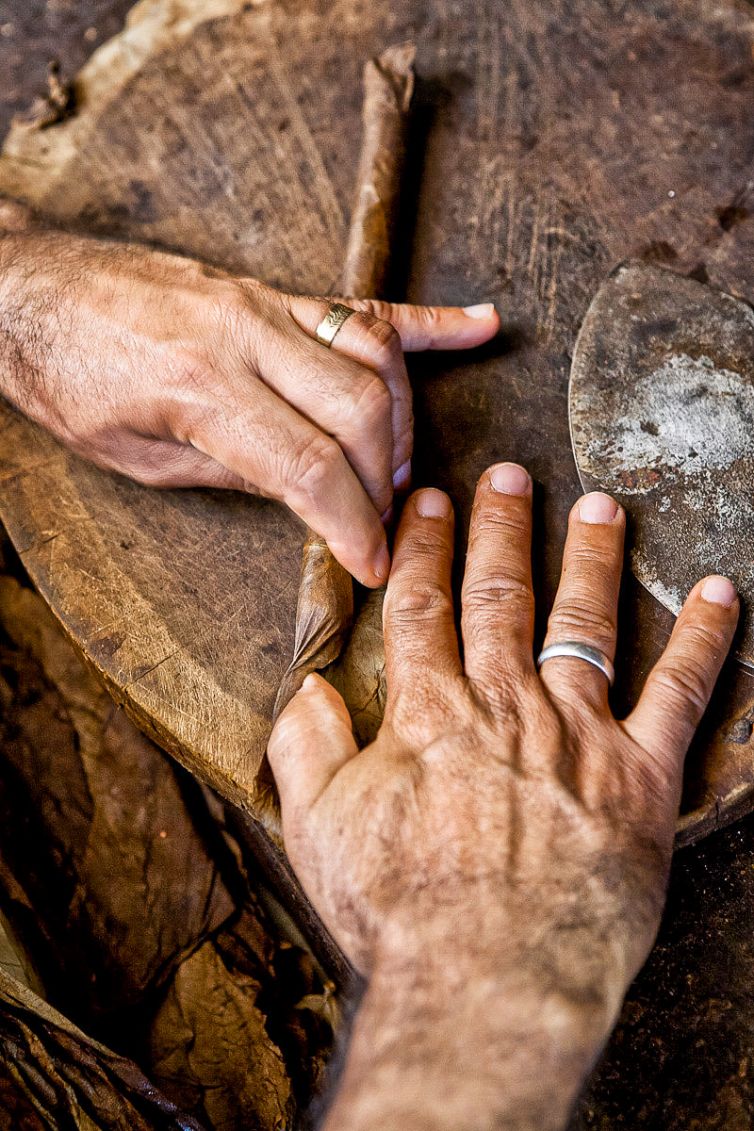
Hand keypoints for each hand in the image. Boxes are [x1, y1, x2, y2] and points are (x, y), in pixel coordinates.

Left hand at [0, 217, 497, 585]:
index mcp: (203, 388)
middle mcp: (245, 335)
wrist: (34, 293)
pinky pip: (366, 305)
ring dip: (404, 421)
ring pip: (376, 357)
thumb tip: (311, 497)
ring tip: (399, 469)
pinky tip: (480, 326)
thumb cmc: (71, 380)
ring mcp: (265, 304)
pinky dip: (430, 321)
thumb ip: (235, 473)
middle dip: (386, 480)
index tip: (374, 564)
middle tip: (386, 523)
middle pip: (363, 410)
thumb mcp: (138, 456)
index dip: (354, 526)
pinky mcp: (274, 291)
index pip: (312, 467)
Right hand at [269, 465, 737, 1129]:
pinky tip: (718, 595)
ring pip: (585, 623)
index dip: (426, 549)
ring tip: (600, 507)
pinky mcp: (639, 777)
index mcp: (430, 712)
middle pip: (501, 596)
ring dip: (592, 559)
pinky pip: (678, 694)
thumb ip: (308, 747)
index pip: (424, 607)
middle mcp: (506, 704)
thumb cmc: (401, 913)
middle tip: (507, 475)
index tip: (428, 501)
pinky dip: (702, 641)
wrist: (491, 978)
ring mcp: (577, 733)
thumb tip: (308, 688)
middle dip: (502, 529)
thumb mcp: (319, 829)